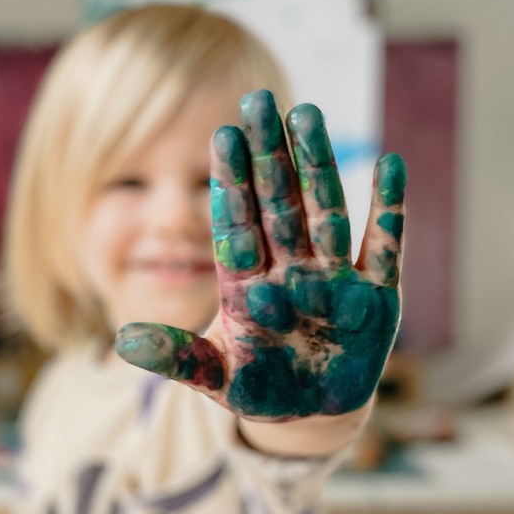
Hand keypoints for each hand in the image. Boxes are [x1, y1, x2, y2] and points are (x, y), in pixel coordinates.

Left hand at [115, 90, 404, 419]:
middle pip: (278, 204)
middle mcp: (289, 270)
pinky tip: (390, 166)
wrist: (311, 414)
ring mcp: (333, 279)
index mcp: (247, 285)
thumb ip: (176, 359)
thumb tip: (123, 343)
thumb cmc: (258, 391)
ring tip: (308, 116)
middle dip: (270, 155)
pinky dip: (389, 211)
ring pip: (325, 213)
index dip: (231, 181)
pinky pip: (383, 248)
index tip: (223, 136)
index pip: (236, 224)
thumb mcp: (215, 378)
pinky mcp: (377, 298)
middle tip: (259, 99)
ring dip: (318, 168)